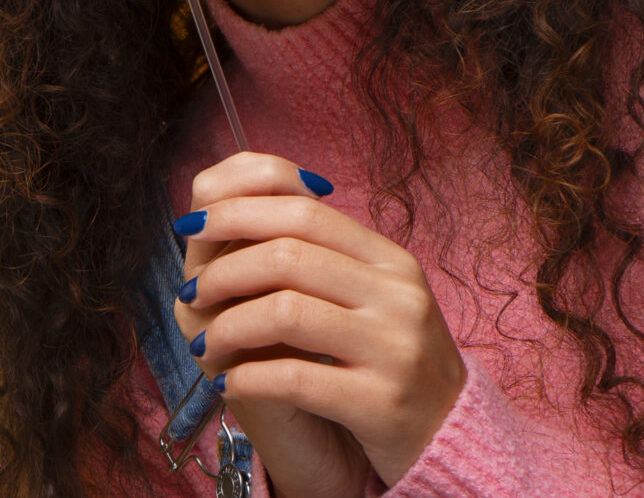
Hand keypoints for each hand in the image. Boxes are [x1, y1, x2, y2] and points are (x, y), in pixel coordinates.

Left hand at [174, 153, 464, 495]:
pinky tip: (228, 384)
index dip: (237, 213)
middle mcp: (398, 296)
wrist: (451, 436)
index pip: (303, 212)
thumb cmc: (388, 360)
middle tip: (191, 292)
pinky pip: (294, 378)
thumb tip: (230, 207)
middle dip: (223, 270)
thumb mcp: (369, 297)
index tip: (191, 228)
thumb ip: (317, 255)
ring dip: (227, 327)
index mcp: (390, 261)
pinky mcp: (382, 403)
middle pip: (288, 254)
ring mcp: (395, 349)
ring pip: (285, 312)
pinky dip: (247, 378)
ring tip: (206, 343)